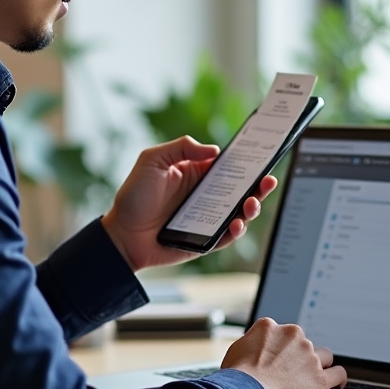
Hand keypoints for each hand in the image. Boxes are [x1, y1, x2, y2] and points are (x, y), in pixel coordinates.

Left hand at [100, 135, 276, 271]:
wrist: (121, 234)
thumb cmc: (133, 196)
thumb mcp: (152, 161)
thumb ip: (181, 148)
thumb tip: (214, 150)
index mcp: (197, 174)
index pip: (228, 165)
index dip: (246, 160)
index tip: (262, 154)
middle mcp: (206, 195)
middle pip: (241, 189)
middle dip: (259, 184)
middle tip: (268, 180)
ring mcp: (207, 218)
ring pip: (239, 212)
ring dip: (252, 207)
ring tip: (252, 203)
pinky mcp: (205, 240)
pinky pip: (226, 236)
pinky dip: (236, 231)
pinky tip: (237, 223)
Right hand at [221, 318, 346, 388]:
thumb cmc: (238, 377)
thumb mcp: (236, 349)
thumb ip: (252, 342)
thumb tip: (255, 346)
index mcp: (270, 326)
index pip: (282, 333)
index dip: (281, 347)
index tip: (280, 357)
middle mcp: (292, 335)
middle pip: (303, 343)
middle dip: (299, 356)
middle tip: (290, 372)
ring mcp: (308, 355)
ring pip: (322, 356)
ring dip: (318, 365)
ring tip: (311, 378)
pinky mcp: (319, 377)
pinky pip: (338, 373)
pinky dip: (339, 378)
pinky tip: (337, 384)